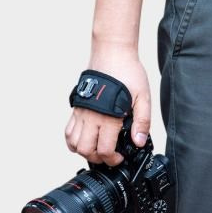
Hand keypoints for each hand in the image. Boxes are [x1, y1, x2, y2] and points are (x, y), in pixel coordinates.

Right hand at [65, 48, 150, 166]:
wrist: (112, 52)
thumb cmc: (128, 72)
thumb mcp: (143, 97)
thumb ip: (142, 122)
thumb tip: (139, 142)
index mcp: (109, 117)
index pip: (105, 150)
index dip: (113, 160)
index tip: (120, 158)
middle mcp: (92, 116)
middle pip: (85, 150)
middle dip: (97, 158)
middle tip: (109, 155)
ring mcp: (81, 112)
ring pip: (73, 143)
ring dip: (84, 150)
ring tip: (97, 147)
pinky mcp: (77, 106)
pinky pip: (68, 130)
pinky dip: (73, 140)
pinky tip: (86, 138)